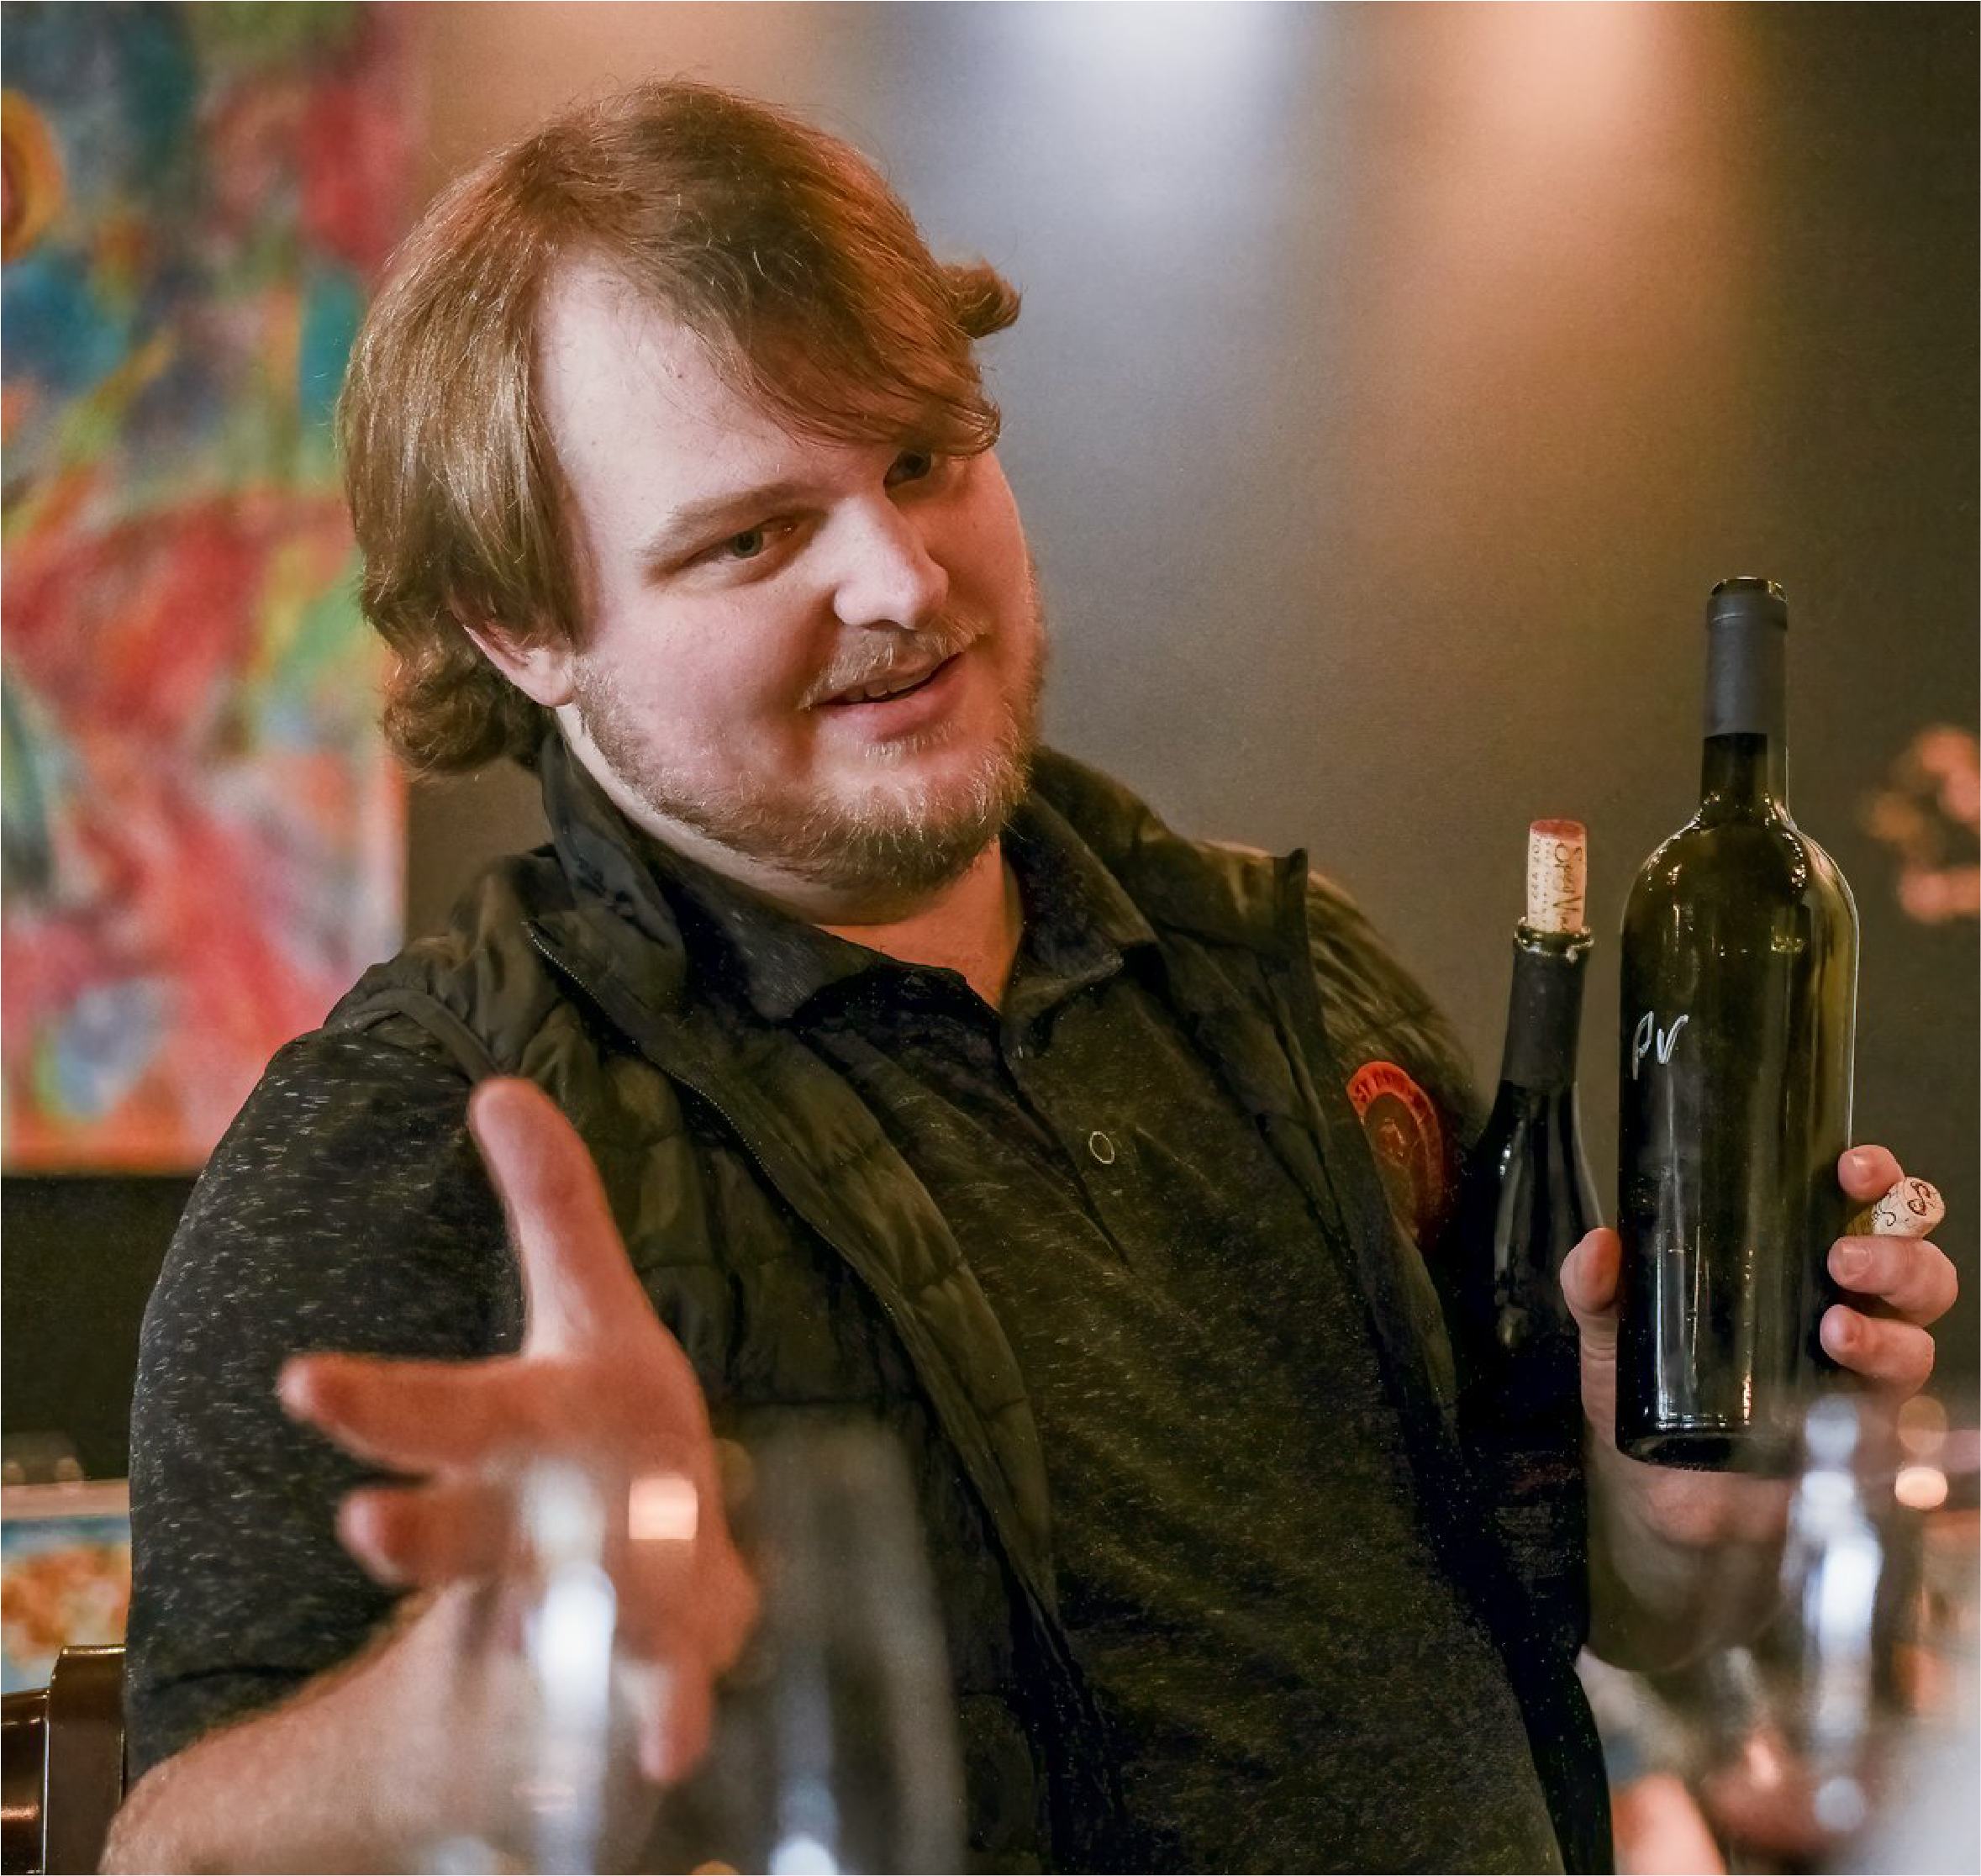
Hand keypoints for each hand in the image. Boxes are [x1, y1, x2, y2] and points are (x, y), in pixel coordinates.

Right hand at [278, 1077, 756, 1780]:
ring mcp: (600, 1601)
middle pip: (467, 1536)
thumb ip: (552, 1206)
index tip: (302, 1384)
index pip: (441, 1411)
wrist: (628, 1592)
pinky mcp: (665, 1656)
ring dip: (547, 1626)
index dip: (377, 1400)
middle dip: (419, 1530)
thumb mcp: (590, 1306)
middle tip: (363, 1529)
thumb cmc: (604, 1428)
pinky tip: (668, 1748)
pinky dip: (661, 1718)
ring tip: (535, 1637)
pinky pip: (662, 1694)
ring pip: (557, 1620)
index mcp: (526, 1431)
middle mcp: (541, 1530)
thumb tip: (502, 1084)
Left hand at [1560, 1145, 1955, 1546]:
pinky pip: (1898, 1423)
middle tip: (1842, 1256)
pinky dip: (1884, 1408)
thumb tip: (1601, 1245)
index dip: (1878, 1181)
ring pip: (1919, 1339)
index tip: (1854, 1167)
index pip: (1863, 1209)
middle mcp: (1844, 1315)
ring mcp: (1858, 1381)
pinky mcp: (1856, 1444)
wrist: (1652, 1491)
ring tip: (1834, 1327)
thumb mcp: (1613, 1331)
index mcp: (1795, 1269)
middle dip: (1897, 1251)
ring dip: (1889, 1330)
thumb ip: (1598, 1287)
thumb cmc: (1646, 1394)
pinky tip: (1848, 1389)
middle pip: (1915, 1267)